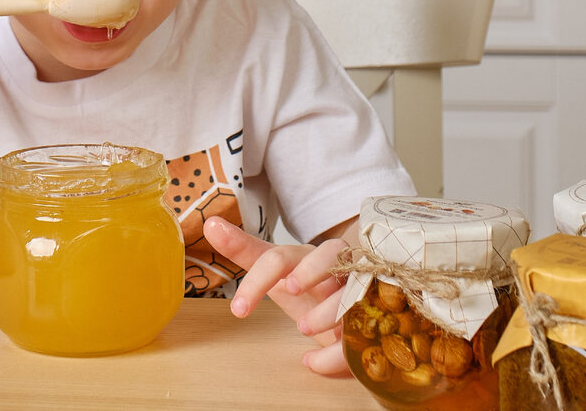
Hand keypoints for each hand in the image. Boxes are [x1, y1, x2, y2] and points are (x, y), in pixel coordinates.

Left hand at [203, 216, 350, 376]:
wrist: (351, 307)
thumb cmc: (310, 287)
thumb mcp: (277, 271)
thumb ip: (245, 250)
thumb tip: (210, 223)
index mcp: (304, 257)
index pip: (278, 257)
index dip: (257, 280)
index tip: (237, 309)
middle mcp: (333, 267)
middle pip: (322, 258)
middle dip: (304, 273)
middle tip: (288, 291)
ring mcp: (358, 287)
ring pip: (351, 288)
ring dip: (326, 310)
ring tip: (303, 329)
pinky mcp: (375, 314)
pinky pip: (363, 330)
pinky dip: (336, 353)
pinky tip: (312, 362)